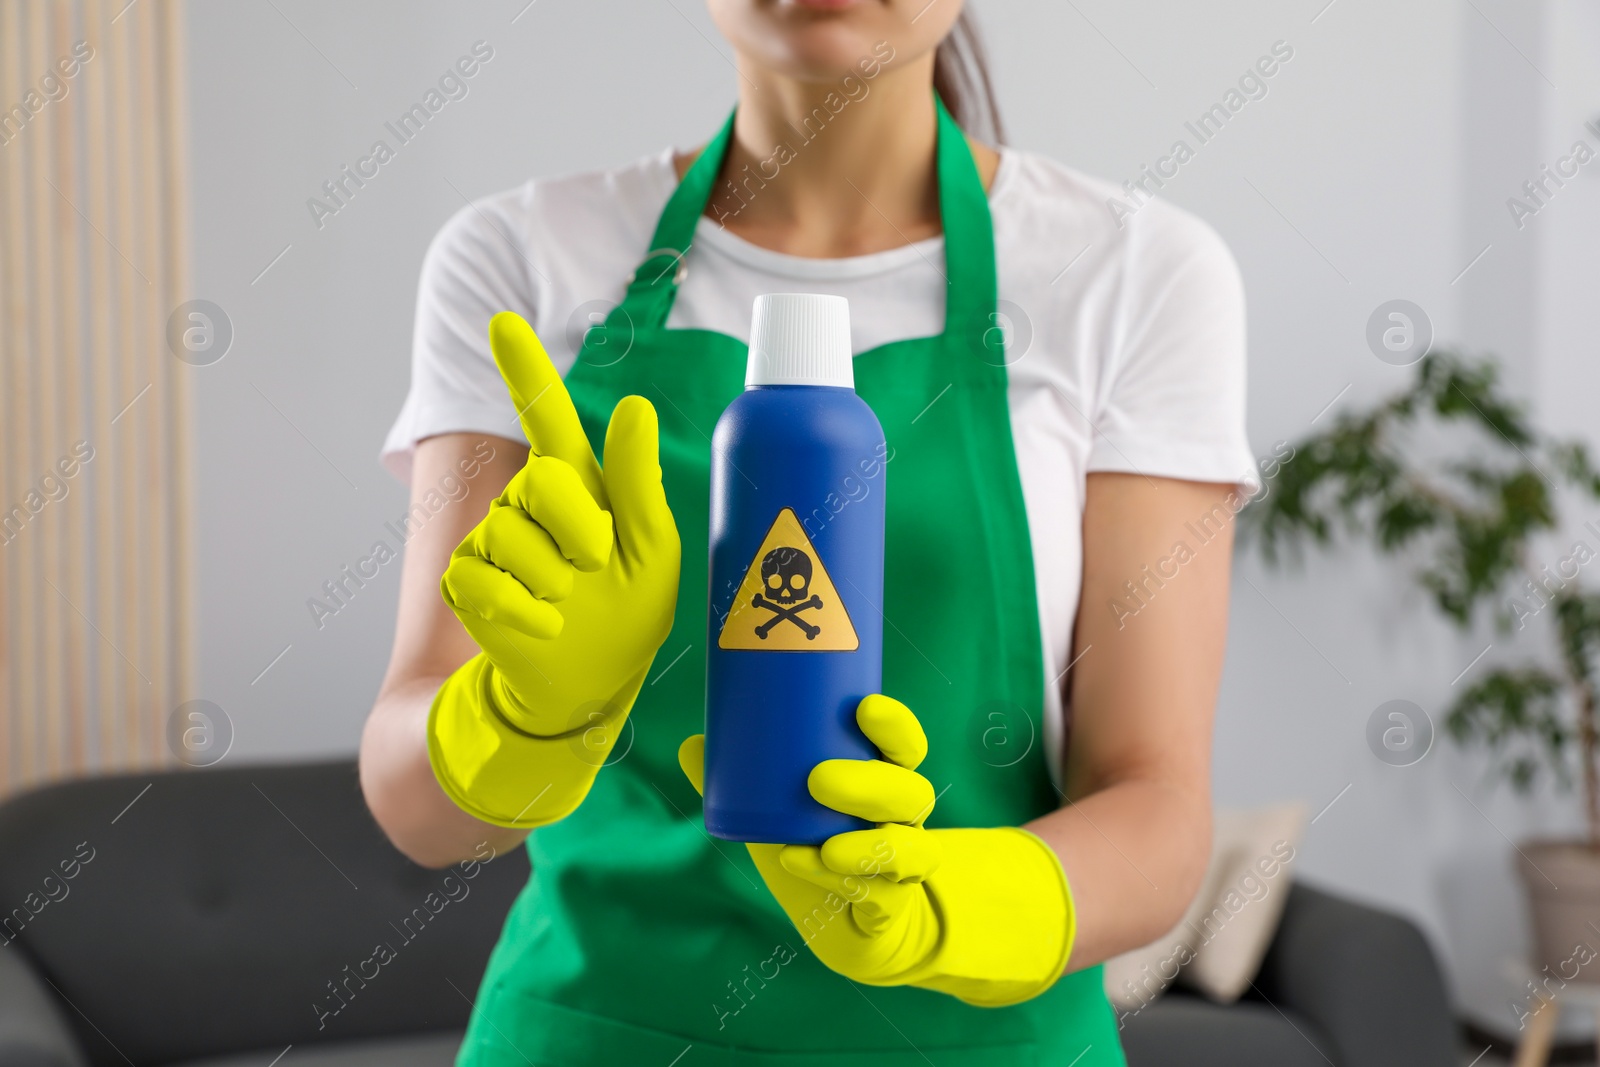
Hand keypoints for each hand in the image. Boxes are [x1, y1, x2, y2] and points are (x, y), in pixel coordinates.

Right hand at [427, 312, 679, 826]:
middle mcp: (531, 504)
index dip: (523, 368)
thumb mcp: (653, 551)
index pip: (546, 418)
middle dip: (580, 528)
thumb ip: (638, 483)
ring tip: (569, 604)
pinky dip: (525, 613)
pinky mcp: (470, 585)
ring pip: (513, 535)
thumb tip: (633, 407)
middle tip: (595, 566)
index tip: (501, 320)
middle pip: (544, 482)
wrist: (586, 689)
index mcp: (579, 487)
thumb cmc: (627, 614)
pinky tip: (544, 628)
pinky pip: (486, 583)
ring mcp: (494, 542)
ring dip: (555, 580)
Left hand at [678, 695, 1074, 1005]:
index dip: (894, 725)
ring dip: (870, 846)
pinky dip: (841, 881)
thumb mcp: (779, 813)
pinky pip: (880, 895)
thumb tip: (693, 744)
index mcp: (885, 781)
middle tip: (818, 779)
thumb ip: (739, 781)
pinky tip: (803, 866)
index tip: (864, 707)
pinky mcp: (891, 907)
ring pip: (910, 849)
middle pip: (910, 793)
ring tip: (828, 844)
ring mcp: (903, 866)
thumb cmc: (815, 848)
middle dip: (871, 784)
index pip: (905, 746)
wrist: (846, 923)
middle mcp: (903, 820)